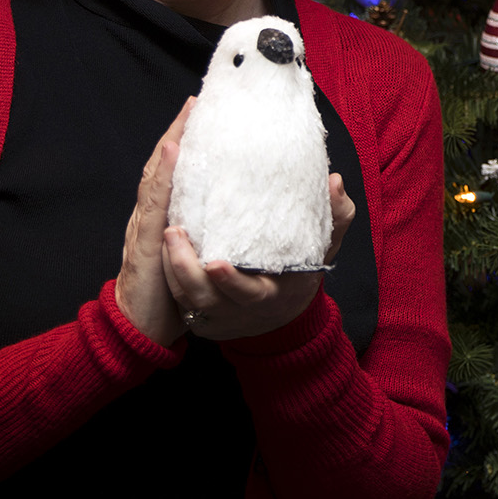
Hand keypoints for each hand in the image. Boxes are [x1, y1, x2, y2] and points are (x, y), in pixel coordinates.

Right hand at [115, 97, 193, 345]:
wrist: (139, 332)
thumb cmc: (168, 295)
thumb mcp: (192, 255)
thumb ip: (206, 231)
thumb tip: (236, 212)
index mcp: (164, 216)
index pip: (176, 171)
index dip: (187, 140)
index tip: (205, 110)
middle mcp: (151, 215)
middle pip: (164, 165)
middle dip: (180, 131)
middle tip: (199, 100)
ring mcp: (146, 227)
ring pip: (157, 176)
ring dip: (171, 142)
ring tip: (188, 113)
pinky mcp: (147, 244)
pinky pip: (156, 204)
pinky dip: (164, 174)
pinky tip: (174, 151)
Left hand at [163, 174, 357, 340]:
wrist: (284, 309)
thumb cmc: (303, 269)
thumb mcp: (324, 246)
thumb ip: (335, 215)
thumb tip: (334, 181)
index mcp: (271, 297)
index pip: (249, 295)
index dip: (231, 282)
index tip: (215, 263)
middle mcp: (240, 312)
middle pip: (205, 299)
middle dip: (185, 269)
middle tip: (173, 231)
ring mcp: (217, 317)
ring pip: (185, 298)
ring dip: (171, 267)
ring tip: (166, 231)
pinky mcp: (200, 315)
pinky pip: (177, 299)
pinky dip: (167, 274)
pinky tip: (162, 245)